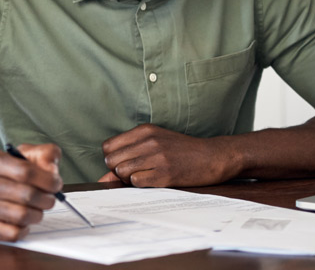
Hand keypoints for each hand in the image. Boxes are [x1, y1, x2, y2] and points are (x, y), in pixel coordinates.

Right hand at [0, 143, 62, 241]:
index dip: (47, 180)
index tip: (56, 184)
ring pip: (22, 216)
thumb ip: (40, 154)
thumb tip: (53, 165)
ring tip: (35, 211)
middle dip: (46, 200)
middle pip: (27, 195)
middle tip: (48, 200)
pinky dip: (24, 229)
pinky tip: (21, 222)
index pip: (26, 171)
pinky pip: (12, 233)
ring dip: (37, 215)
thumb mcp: (14, 157)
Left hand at [98, 124, 235, 186]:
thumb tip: (102, 178)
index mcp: (144, 130)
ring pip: (122, 172)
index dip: (113, 158)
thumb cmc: (182, 150)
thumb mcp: (155, 143)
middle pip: (111, 161)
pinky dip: (141, 184)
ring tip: (146, 175)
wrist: (212, 156)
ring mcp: (157, 157)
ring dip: (129, 178)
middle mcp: (148, 141)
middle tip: (136, 171)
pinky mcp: (165, 173)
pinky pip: (136, 182)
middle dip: (119, 170)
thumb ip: (128, 155)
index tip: (126, 162)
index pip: (107, 147)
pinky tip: (154, 180)